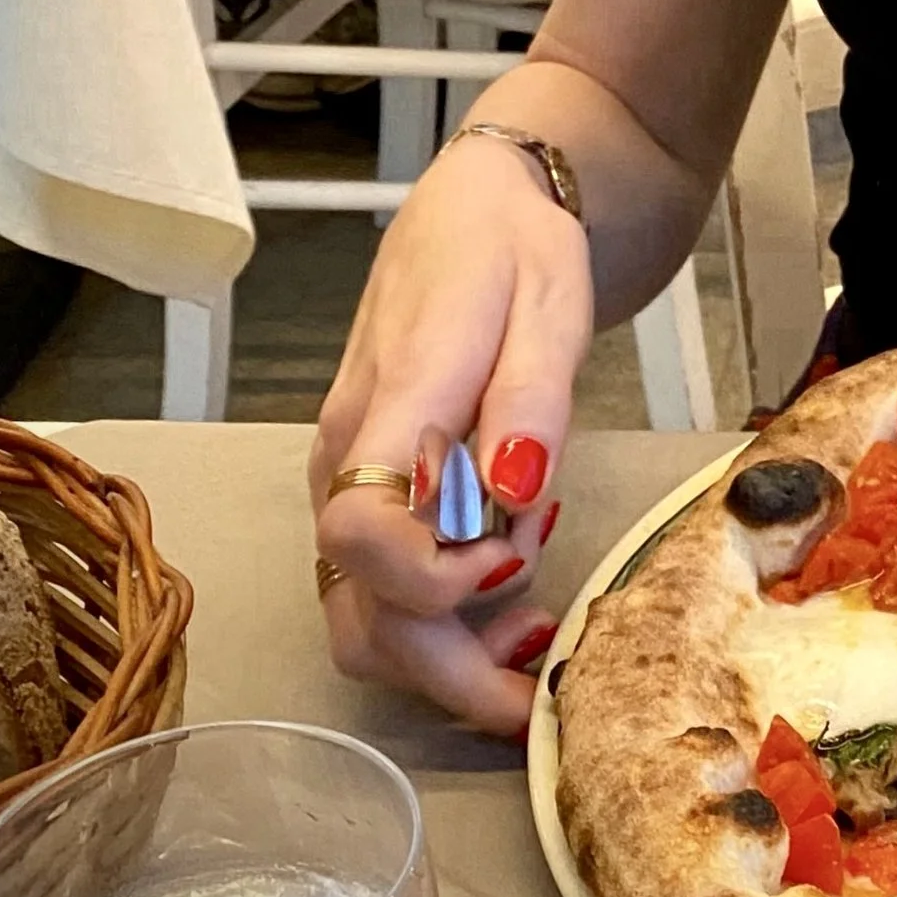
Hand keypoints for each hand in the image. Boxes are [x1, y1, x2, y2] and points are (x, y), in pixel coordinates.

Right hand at [310, 133, 595, 735]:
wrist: (483, 201)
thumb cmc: (519, 246)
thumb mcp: (550, 304)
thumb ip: (530, 403)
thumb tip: (511, 497)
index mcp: (392, 403)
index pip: (356, 527)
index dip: (432, 577)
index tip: (517, 555)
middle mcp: (346, 456)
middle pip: (358, 607)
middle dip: (446, 672)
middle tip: (537, 695)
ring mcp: (347, 479)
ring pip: (361, 616)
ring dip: (441, 660)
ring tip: (531, 646)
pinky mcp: (365, 492)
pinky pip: (378, 588)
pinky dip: (436, 626)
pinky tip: (507, 603)